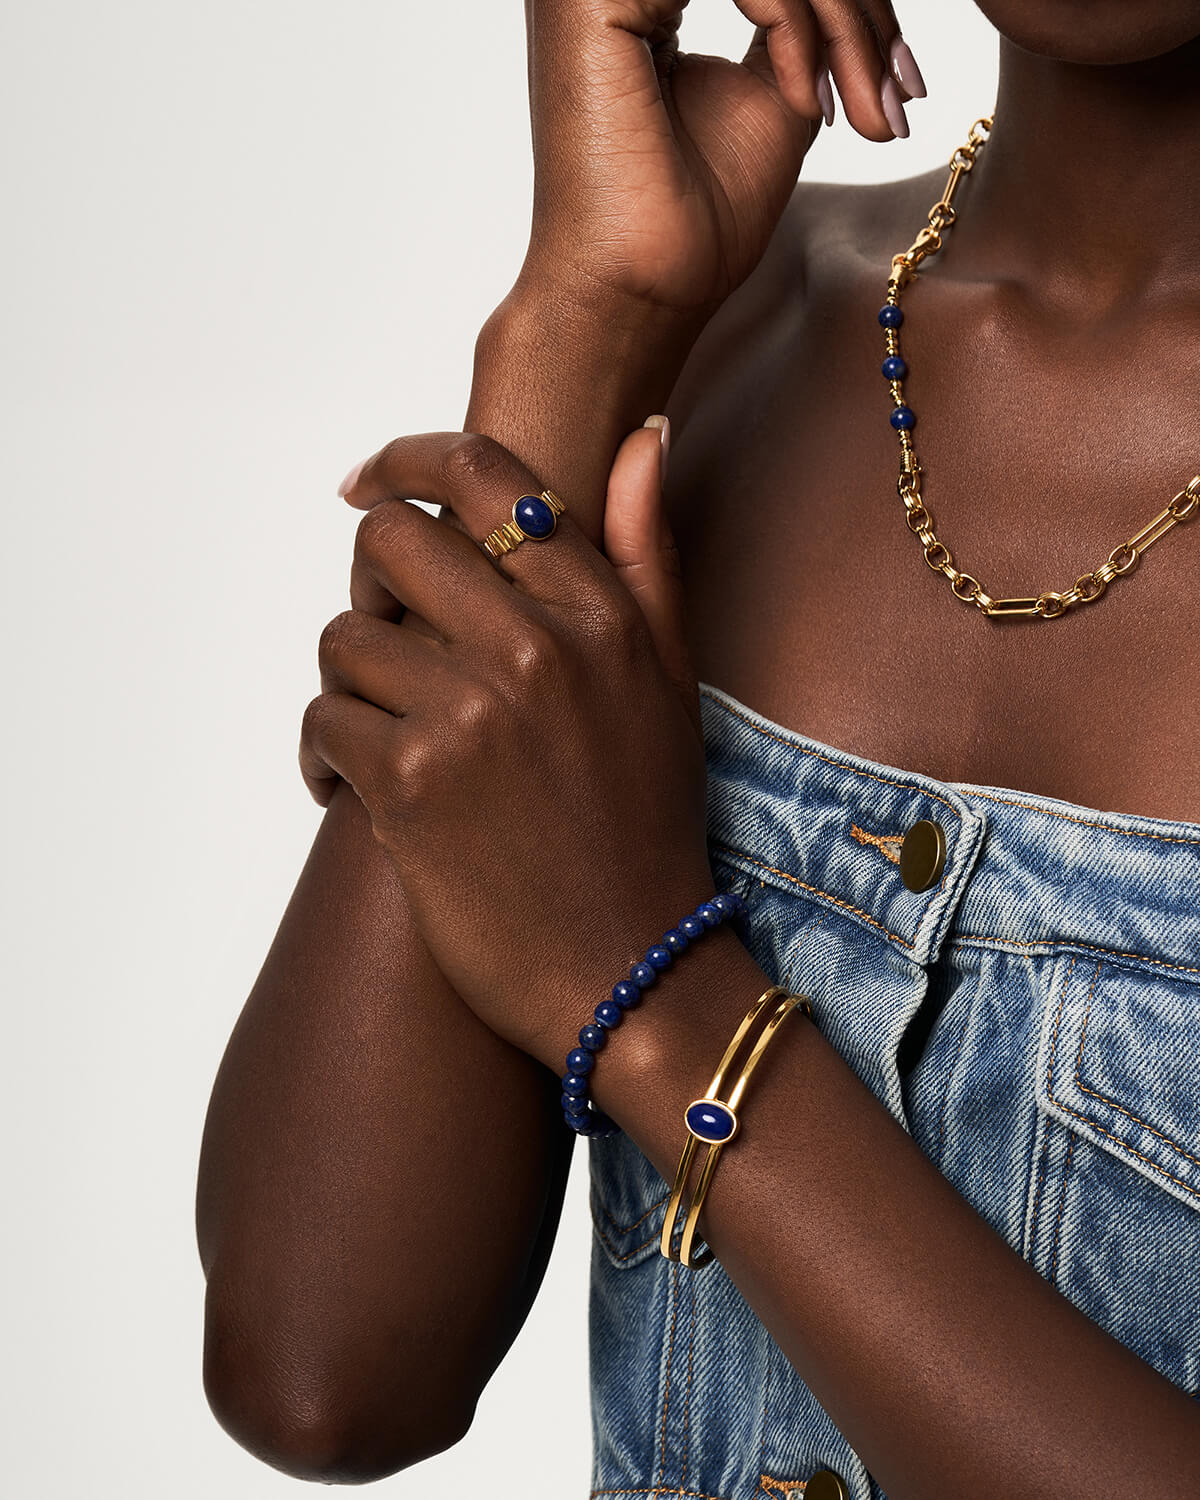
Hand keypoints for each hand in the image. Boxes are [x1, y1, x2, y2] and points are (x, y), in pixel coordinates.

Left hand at [301, 422, 714, 1064]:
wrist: (631, 971)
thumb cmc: (647, 829)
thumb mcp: (670, 683)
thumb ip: (648, 555)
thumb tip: (640, 437)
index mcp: (600, 614)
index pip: (484, 475)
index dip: (409, 460)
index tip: (369, 482)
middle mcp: (537, 646)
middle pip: (390, 543)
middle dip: (371, 589)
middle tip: (387, 648)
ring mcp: (472, 712)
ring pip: (344, 638)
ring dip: (350, 689)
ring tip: (387, 743)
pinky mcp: (412, 783)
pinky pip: (323, 721)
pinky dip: (327, 759)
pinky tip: (359, 796)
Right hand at [519, 0, 921, 317]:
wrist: (645, 293)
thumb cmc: (697, 222)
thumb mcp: (777, 96)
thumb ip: (804, 27)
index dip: (856, 12)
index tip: (904, 87)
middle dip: (862, 17)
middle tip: (897, 100)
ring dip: (843, 24)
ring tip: (867, 109)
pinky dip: (797, 24)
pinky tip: (806, 102)